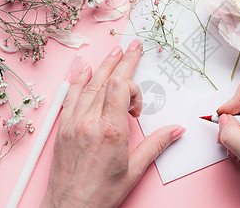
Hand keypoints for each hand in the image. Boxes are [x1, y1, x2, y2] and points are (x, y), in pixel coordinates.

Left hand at [40, 40, 184, 207]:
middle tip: (133, 46)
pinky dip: (79, 80)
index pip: (120, 88)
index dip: (133, 89)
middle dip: (123, 61)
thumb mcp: (134, 170)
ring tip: (114, 51)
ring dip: (103, 65)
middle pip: (107, 80)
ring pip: (89, 84)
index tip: (137, 107)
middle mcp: (89, 121)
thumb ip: (156, 144)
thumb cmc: (101, 193)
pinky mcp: (63, 127)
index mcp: (110, 130)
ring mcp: (73, 122)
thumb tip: (176, 130)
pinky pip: (70, 96)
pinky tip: (84, 69)